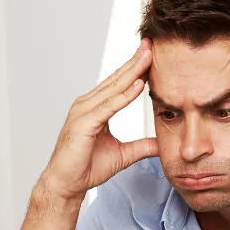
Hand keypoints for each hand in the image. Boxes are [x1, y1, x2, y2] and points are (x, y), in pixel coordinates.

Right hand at [39, 39, 158, 202]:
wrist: (67, 184)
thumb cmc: (87, 167)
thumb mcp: (124, 155)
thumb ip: (142, 146)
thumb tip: (161, 144)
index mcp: (96, 108)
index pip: (119, 84)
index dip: (135, 69)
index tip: (151, 55)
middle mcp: (88, 104)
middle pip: (116, 79)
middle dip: (135, 62)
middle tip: (151, 45)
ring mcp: (84, 112)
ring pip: (113, 88)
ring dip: (132, 72)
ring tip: (148, 58)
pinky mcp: (84, 123)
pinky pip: (108, 107)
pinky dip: (123, 96)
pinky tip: (138, 86)